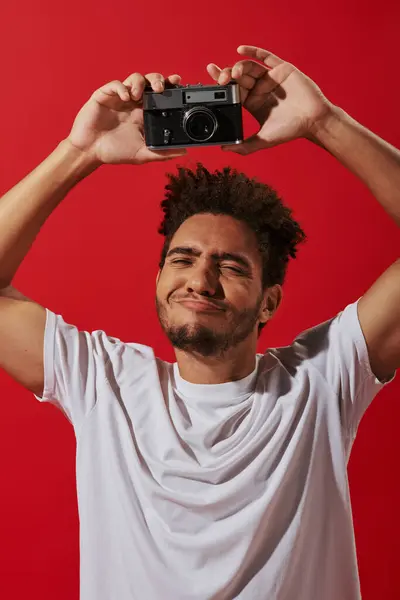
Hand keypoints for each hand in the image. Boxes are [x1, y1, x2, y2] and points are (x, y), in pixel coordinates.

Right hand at [66, 72, 186, 164]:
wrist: (90, 151)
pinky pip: (115, 84)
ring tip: (138, 95)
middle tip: (160, 89)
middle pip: (150, 81)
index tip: (178, 81)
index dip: (170, 86)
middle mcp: (134, 103)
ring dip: (140, 82)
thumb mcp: (142, 154)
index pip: (160, 95)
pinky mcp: (105, 95)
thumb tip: (184, 152)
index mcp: (144, 114)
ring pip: (134, 78)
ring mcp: (120, 97)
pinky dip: (122, 87)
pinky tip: (125, 97)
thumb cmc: (115, 152)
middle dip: (157, 79)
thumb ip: (162, 153)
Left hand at [207, 45, 333, 154]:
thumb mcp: (263, 140)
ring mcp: (270, 78)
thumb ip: (244, 147)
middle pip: (239, 77)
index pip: (233, 90)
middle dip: (227, 76)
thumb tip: (225, 148)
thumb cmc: (290, 130)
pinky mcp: (282, 69)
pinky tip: (240, 50)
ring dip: (239, 67)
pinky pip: (266, 57)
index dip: (221, 84)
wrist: (313, 121)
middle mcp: (259, 88)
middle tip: (221, 79)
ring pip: (249, 67)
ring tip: (235, 74)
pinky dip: (253, 51)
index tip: (210, 78)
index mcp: (252, 102)